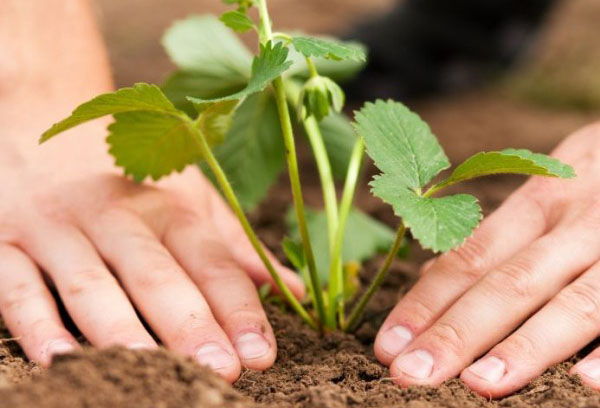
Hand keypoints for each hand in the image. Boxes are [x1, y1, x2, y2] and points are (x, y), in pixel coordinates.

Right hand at [0, 130, 303, 382]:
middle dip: (190, 324)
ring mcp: (57, 228)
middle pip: (157, 274)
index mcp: (168, 206)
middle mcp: (116, 215)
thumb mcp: (186, 197)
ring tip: (152, 373)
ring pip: (91, 284)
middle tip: (221, 370)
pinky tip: (59, 360)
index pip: (211, 261)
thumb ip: (234, 246)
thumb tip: (294, 290)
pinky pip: (17, 286)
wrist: (37, 118)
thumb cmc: (125, 175)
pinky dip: (36, 323)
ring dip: (122, 330)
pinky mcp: (3, 241)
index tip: (262, 355)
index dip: (239, 309)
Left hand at [374, 123, 599, 396]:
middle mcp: (575, 222)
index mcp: (537, 204)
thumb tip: (431, 273)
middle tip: (410, 373)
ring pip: (574, 301)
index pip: (470, 258)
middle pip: (509, 282)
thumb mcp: (547, 191)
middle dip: (456, 332)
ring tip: (478, 385)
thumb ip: (497, 235)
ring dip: (524, 346)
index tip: (387, 344)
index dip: (425, 302)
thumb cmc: (598, 180)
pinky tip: (586, 382)